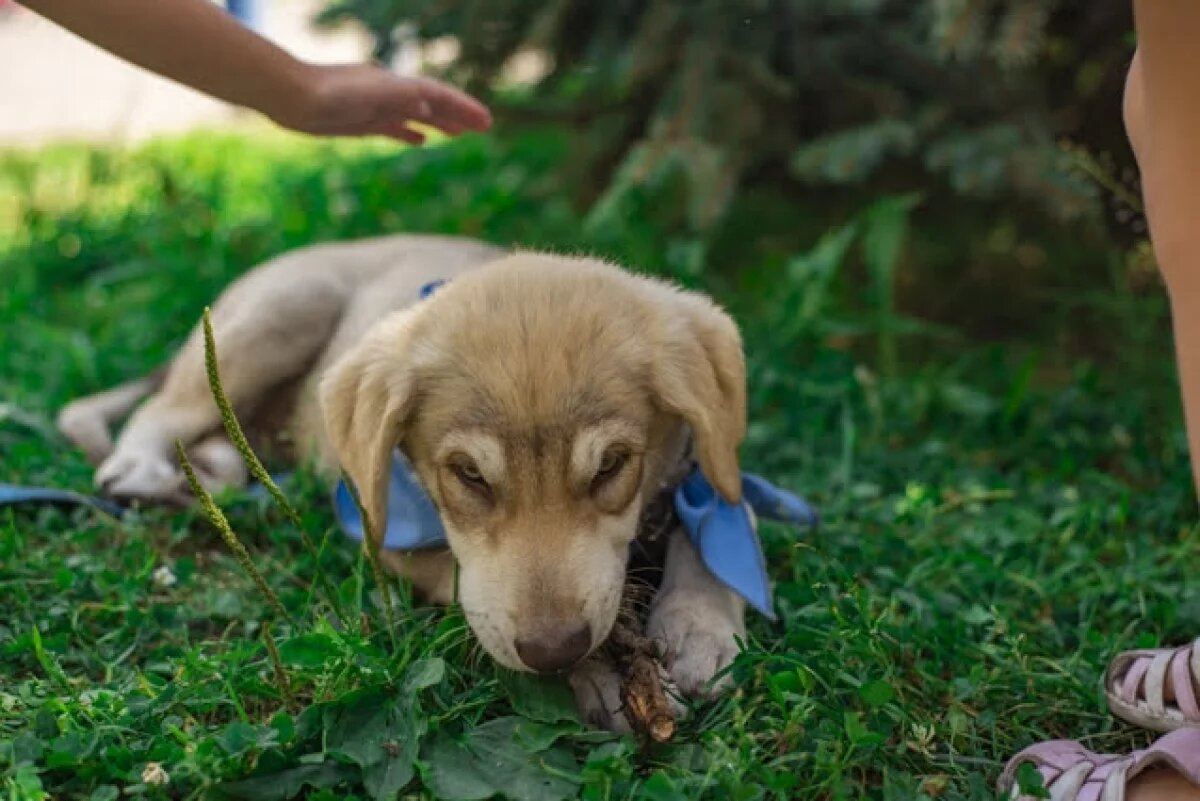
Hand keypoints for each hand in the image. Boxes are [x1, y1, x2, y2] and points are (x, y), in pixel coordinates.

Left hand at [277, 64, 492, 142]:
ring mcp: (376, 106)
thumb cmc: (323, 93)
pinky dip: (411, 132)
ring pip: (416, 115)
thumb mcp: (364, 94)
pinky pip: (394, 126)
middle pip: (432, 103)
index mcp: (394, 84)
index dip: (463, 107)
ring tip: (460, 134)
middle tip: (484, 127)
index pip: (437, 95)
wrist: (287, 95)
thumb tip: (426, 103)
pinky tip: (421, 141)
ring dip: (440, 122)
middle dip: (459, 114)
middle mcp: (389, 93)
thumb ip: (394, 97)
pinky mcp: (361, 120)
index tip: (486, 122)